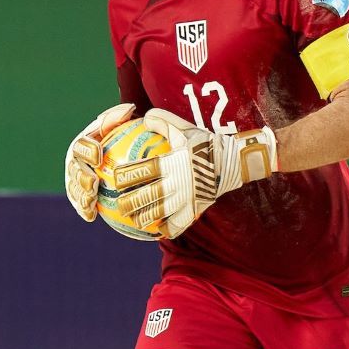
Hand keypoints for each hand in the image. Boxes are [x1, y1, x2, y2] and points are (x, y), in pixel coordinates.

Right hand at [63, 103, 135, 221]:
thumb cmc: (120, 139)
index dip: (87, 150)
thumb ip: (121, 118)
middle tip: (93, 184)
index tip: (98, 156)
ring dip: (80, 196)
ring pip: (74, 188)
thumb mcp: (121, 126)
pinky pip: (80, 204)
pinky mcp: (79, 197)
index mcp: (82, 144)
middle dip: (81, 177)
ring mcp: (75, 180)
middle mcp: (74, 162)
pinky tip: (92, 216)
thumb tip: (130, 108)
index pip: (82, 145)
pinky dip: (83, 210)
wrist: (117, 157)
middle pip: (74, 170)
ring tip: (91, 202)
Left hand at [116, 108, 276, 237]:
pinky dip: (168, 229)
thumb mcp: (185, 129)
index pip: (144, 170)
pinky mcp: (195, 209)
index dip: (127, 175)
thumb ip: (164, 122)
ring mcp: (186, 198)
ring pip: (160, 213)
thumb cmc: (206, 144)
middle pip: (147, 196)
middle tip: (119, 204)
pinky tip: (159, 231)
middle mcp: (177, 183)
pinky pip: (179, 224)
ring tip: (134, 220)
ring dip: (144, 218)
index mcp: (172, 163)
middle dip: (129, 202)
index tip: (115, 178)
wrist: (233, 162)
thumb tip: (144, 117)